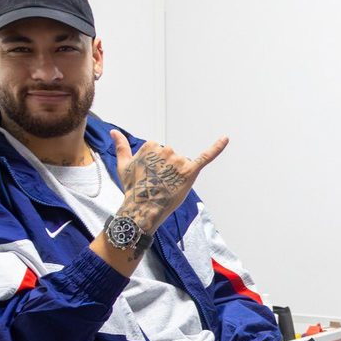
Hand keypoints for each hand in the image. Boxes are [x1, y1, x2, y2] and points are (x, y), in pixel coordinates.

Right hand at [110, 129, 227, 234]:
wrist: (143, 208)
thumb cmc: (133, 188)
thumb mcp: (124, 166)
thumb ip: (121, 147)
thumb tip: (114, 132)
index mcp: (151, 145)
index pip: (159, 152)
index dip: (154, 166)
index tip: (148, 176)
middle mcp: (166, 150)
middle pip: (172, 157)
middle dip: (166, 170)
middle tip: (157, 183)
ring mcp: (178, 161)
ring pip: (182, 164)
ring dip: (177, 175)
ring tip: (166, 186)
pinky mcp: (191, 171)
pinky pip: (205, 157)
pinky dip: (217, 147)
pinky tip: (226, 138)